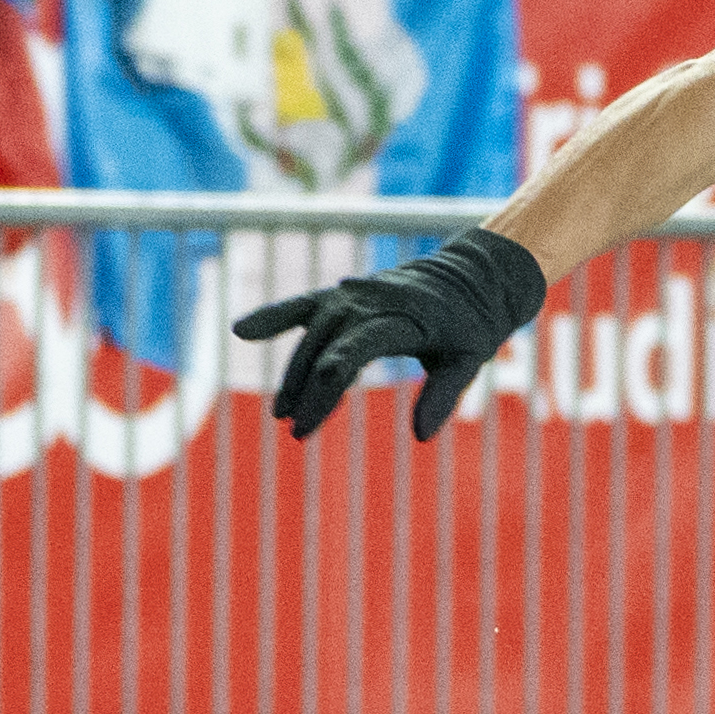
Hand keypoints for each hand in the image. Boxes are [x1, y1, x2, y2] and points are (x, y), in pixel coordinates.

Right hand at [230, 228, 551, 438]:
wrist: (472, 277)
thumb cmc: (470, 326)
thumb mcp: (468, 360)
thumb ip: (443, 395)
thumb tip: (420, 436)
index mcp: (403, 317)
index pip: (353, 353)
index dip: (326, 390)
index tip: (307, 424)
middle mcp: (370, 301)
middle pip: (326, 348)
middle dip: (307, 391)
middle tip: (296, 431)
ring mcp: (353, 294)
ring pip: (312, 333)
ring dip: (294, 373)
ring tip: (282, 413)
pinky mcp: (343, 294)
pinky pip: (303, 305)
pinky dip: (274, 315)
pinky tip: (242, 330)